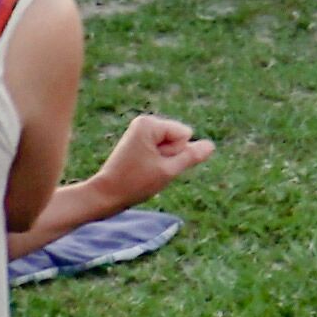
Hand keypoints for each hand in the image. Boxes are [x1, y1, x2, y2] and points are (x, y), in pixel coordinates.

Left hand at [92, 114, 207, 200]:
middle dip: (169, 157)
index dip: (174, 154)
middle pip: (177, 138)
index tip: (153, 164)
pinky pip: (160, 150)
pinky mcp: (138, 141)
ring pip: (170, 146)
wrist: (105, 195)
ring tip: (144, 170)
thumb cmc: (135, 183)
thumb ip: (191, 156)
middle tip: (149, 169)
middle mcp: (144, 121)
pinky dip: (156, 162)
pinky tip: (142, 170)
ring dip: (163, 161)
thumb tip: (211, 146)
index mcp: (150, 123)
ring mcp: (140, 131)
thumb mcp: (168, 171)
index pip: (185, 135)